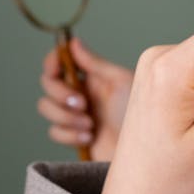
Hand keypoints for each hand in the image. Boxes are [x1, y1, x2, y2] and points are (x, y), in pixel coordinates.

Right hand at [37, 37, 132, 161]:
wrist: (146, 151)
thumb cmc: (143, 113)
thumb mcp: (121, 82)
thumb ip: (95, 63)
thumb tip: (73, 41)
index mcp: (93, 76)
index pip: (62, 60)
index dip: (53, 61)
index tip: (57, 69)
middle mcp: (82, 92)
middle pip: (48, 83)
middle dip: (60, 93)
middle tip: (83, 104)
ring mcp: (76, 114)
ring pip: (46, 107)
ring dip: (65, 116)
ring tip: (90, 125)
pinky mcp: (73, 136)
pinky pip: (54, 132)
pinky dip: (69, 135)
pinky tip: (89, 137)